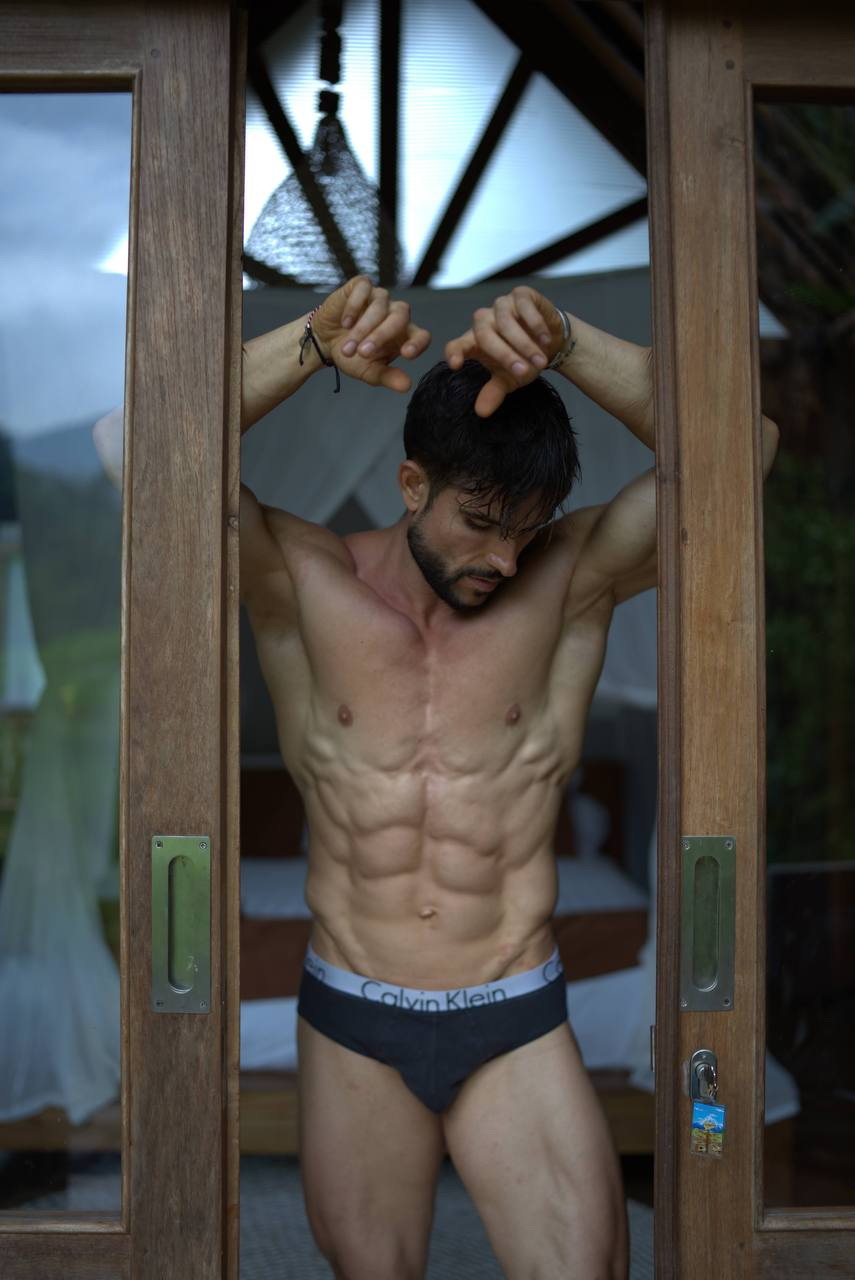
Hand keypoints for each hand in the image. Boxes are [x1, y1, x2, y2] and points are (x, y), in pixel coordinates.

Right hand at [311, 276, 430, 392]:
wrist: (325, 341)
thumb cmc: (352, 356)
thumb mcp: (369, 372)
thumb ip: (388, 377)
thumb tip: (406, 386)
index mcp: (403, 335)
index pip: (421, 335)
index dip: (417, 343)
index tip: (406, 354)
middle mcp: (395, 313)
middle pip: (400, 317)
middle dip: (380, 336)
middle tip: (362, 353)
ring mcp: (379, 298)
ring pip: (380, 305)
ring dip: (363, 327)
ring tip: (348, 347)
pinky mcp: (362, 286)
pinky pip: (364, 288)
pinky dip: (355, 306)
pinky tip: (345, 322)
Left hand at [444, 285, 566, 416]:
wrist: (551, 341)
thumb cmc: (524, 360)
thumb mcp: (509, 379)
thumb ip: (494, 392)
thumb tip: (481, 412)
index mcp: (474, 342)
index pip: (456, 345)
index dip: (454, 353)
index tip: (455, 365)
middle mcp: (484, 321)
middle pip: (485, 336)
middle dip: (505, 356)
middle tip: (523, 372)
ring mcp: (501, 306)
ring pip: (506, 322)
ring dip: (525, 344)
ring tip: (540, 362)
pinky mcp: (520, 295)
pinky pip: (523, 306)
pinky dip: (535, 324)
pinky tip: (545, 339)